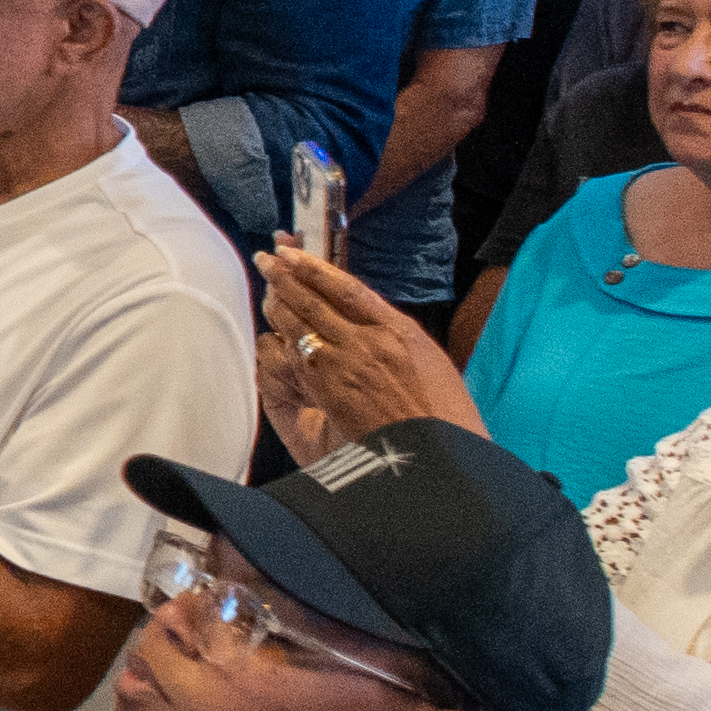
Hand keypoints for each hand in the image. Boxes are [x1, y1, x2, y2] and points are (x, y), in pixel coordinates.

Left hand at [253, 244, 477, 457]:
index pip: (349, 288)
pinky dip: (283, 341)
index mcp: (401, 331)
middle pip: (318, 300)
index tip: (295, 254)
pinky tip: (273, 332)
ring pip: (302, 324)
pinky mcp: (331, 391)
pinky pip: (298, 357)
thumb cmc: (444, 417)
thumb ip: (399, 339)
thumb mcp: (432, 364)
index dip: (317, 268)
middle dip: (288, 278)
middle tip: (268, 260)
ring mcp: (348, 365)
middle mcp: (372, 341)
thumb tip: (374, 322)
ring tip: (267, 289)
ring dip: (280, 304)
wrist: (438, 456)